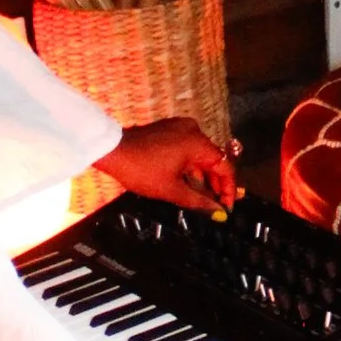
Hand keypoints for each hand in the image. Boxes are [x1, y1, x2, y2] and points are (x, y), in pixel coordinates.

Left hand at [96, 116, 238, 211]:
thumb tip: (218, 212)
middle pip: (214, 160)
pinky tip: (187, 182)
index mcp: (197, 142)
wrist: (111, 151)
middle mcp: (193, 130)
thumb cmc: (141, 169)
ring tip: (201, 197)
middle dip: (215, 183)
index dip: (229, 189)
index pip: (225, 167)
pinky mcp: (169, 130)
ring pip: (200, 155)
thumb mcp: (172, 190)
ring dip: (202, 176)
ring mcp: (180, 128)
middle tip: (216, 205)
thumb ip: (199, 201)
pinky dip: (190, 165)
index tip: (226, 207)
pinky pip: (188, 149)